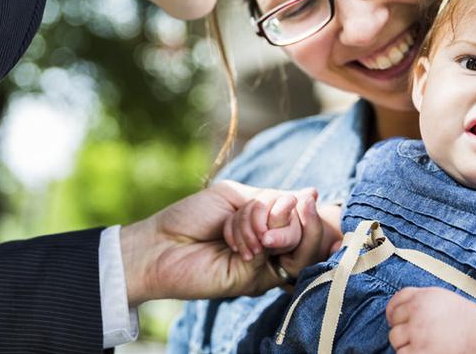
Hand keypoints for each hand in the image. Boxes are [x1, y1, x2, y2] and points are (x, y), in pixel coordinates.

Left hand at [119, 181, 319, 304]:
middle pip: (310, 233)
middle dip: (293, 218)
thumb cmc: (192, 217)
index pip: (308, 218)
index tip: (309, 198)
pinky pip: (275, 257)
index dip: (314, 211)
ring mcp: (266, 266)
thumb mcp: (237, 197)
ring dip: (279, 227)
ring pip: (301, 247)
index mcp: (268, 224)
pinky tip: (236, 241)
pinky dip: (258, 236)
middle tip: (269, 213)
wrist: (160, 243)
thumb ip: (273, 199)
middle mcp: (272, 247)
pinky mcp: (256, 281)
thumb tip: (312, 194)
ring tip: (253, 229)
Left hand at [386, 287, 475, 353]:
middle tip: (417, 335)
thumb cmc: (464, 319)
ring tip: (421, 344)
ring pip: (395, 338)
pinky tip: (421, 351)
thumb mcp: (440, 298)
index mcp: (422, 296)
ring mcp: (417, 332)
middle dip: (403, 328)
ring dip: (404, 343)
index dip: (394, 312)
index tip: (395, 320)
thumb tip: (398, 309)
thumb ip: (419, 298)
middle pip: (395, 321)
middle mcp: (417, 311)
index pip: (396, 301)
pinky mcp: (419, 351)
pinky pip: (402, 353)